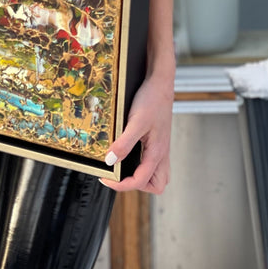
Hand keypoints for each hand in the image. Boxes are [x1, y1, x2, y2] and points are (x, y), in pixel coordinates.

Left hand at [99, 72, 173, 194]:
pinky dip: (144, 164)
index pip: (139, 181)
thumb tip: (110, 162)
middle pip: (156, 185)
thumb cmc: (151, 100)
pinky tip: (132, 154)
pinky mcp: (159, 140)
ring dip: (143, 177)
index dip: (120, 185)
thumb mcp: (135, 122)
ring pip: (158, 175)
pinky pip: (155, 161)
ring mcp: (162, 147)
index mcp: (156, 152)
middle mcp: (162, 153)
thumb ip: (123, 144)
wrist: (161, 83)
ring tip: (126, 169)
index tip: (105, 178)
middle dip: (137, 185)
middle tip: (119, 176)